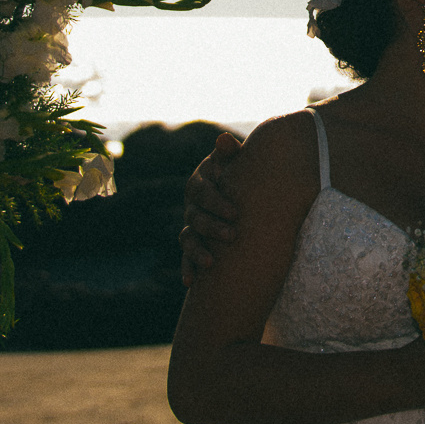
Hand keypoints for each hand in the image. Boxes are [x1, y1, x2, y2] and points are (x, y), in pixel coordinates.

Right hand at [179, 131, 243, 285]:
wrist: (236, 186)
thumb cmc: (238, 171)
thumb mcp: (233, 160)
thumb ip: (229, 152)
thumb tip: (225, 140)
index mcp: (199, 183)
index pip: (203, 193)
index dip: (217, 202)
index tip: (235, 212)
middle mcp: (192, 205)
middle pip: (196, 218)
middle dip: (213, 228)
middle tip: (232, 235)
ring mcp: (191, 225)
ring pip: (188, 239)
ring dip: (196, 252)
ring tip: (210, 263)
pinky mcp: (194, 242)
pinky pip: (187, 257)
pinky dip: (187, 268)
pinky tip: (189, 283)